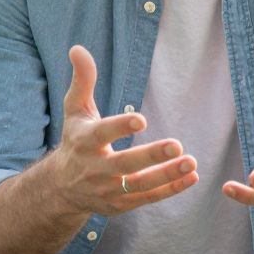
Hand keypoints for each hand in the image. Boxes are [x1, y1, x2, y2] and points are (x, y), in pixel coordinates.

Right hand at [47, 45, 197, 217]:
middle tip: (177, 145)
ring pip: (140, 185)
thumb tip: (78, 48)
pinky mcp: (120, 205)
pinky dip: (170, 190)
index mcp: (84, 142)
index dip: (120, 127)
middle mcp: (95, 168)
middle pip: (125, 164)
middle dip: (151, 156)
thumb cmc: (76, 139)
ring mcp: (108, 190)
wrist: (61, 188)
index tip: (141, 120)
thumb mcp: (75, 110)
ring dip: (167, 175)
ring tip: (191, 162)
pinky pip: (148, 198)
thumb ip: (82, 80)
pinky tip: (192, 177)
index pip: (102, 134)